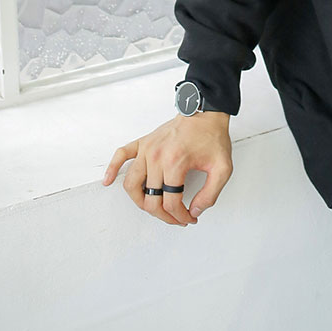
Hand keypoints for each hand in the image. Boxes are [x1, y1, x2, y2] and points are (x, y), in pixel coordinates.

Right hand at [102, 111, 232, 226]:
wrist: (206, 112)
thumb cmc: (212, 136)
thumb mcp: (223, 168)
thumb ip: (210, 195)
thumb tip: (195, 211)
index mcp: (175, 162)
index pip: (171, 203)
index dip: (180, 216)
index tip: (189, 217)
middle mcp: (157, 156)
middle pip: (151, 199)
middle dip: (164, 215)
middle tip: (176, 218)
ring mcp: (147, 149)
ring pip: (131, 185)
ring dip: (140, 202)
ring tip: (153, 208)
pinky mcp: (143, 142)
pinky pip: (121, 155)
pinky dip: (112, 169)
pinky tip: (108, 180)